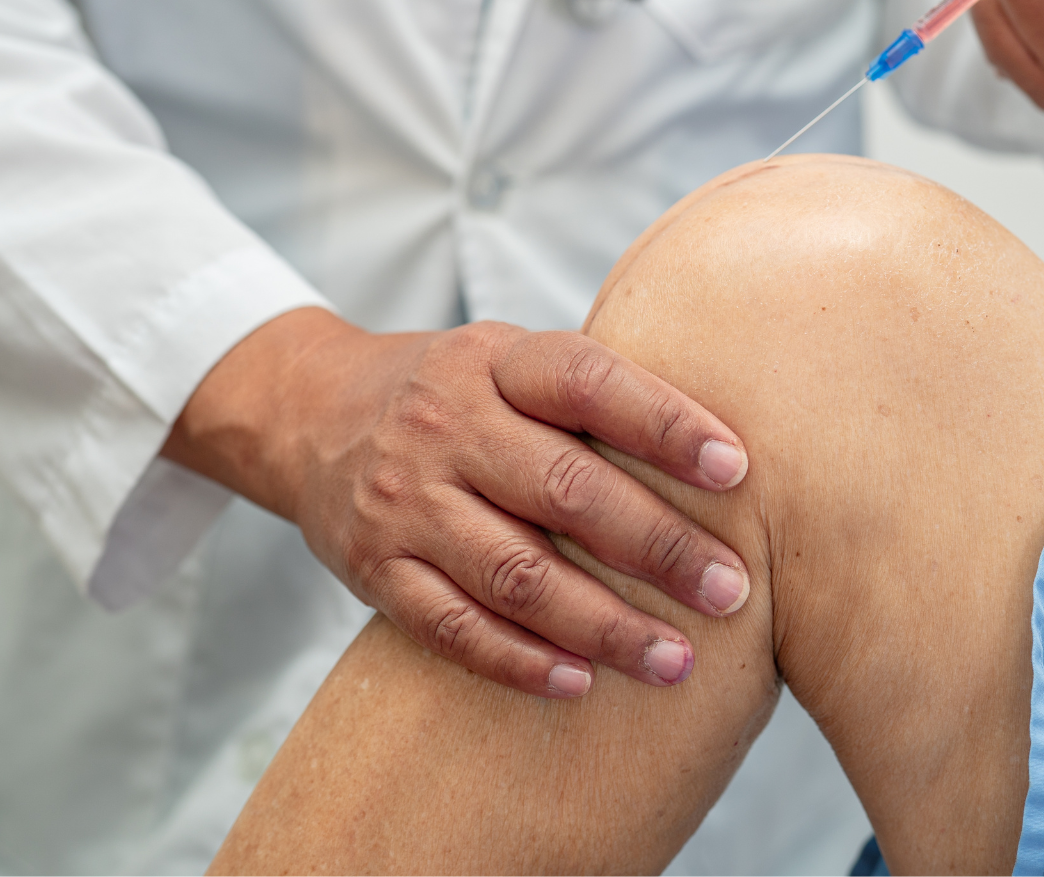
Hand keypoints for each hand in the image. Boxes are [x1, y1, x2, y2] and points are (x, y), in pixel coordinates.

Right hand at [161, 308, 752, 698]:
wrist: (307, 413)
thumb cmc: (451, 392)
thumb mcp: (507, 360)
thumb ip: (591, 395)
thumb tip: (726, 455)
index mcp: (493, 362)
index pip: (587, 382)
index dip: (664, 424)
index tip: (736, 469)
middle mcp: (444, 426)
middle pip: (564, 489)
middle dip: (658, 546)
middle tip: (730, 591)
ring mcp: (403, 501)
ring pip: (515, 573)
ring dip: (603, 624)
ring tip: (676, 661)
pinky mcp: (374, 568)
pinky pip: (452, 626)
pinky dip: (519, 660)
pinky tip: (581, 684)